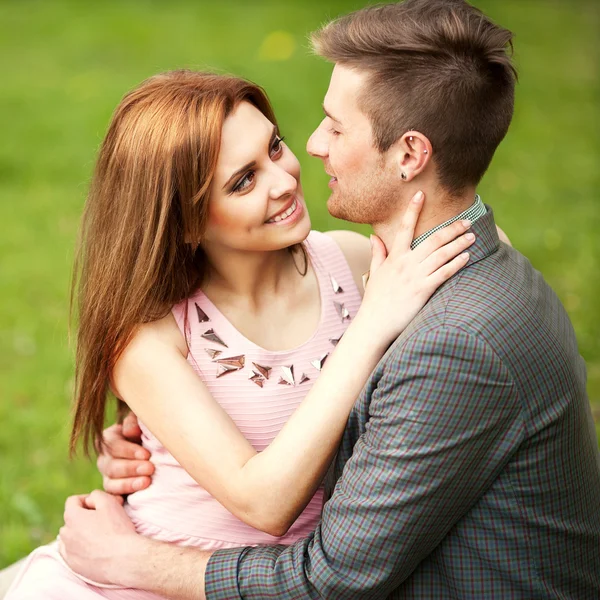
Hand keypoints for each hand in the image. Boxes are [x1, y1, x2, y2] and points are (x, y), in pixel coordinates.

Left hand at [59, 490, 139, 585]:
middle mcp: (65, 534)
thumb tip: (90, 499)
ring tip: (100, 534)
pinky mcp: (73, 566)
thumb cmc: (117, 528)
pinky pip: (71, 552)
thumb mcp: (109, 502)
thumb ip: (96, 495)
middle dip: (84, 516)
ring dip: (81, 532)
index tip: (100, 504)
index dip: (87, 499)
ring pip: (70, 536)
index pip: (73, 501)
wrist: (123, 559)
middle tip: (103, 518)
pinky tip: (95, 548)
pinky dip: (80, 548)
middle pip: (71, 519)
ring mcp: (68, 552)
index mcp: (72, 517)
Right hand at [98, 412, 153, 494]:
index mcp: (108, 439)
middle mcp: (104, 459)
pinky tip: (128, 500)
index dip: (129, 451)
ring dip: (128, 484)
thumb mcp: (140, 421)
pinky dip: (118, 499)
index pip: (113, 446)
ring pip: (111, 483)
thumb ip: (133, 422)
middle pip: (111, 466)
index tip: (146, 454)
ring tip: (146, 482)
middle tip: (150, 469)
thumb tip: (131, 431)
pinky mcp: (114, 491)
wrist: (150, 448)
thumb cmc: (145, 431)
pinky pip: (112, 497)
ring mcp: (108, 477)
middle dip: (131, 468)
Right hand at [359, 190, 474, 342]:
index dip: (413, 210)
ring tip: (472, 236)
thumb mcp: (375, 273)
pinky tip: (467, 257)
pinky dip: (457, 264)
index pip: (404, 228)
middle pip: (433, 239)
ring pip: (442, 254)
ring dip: (459, 243)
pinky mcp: (423, 290)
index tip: (421, 194)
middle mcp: (406, 263)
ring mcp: (415, 276)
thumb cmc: (375, 300)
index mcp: (394, 257)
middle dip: (452, 228)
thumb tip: (373, 237)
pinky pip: (444, 273)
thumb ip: (377, 254)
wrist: (375, 323)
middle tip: (467, 221)